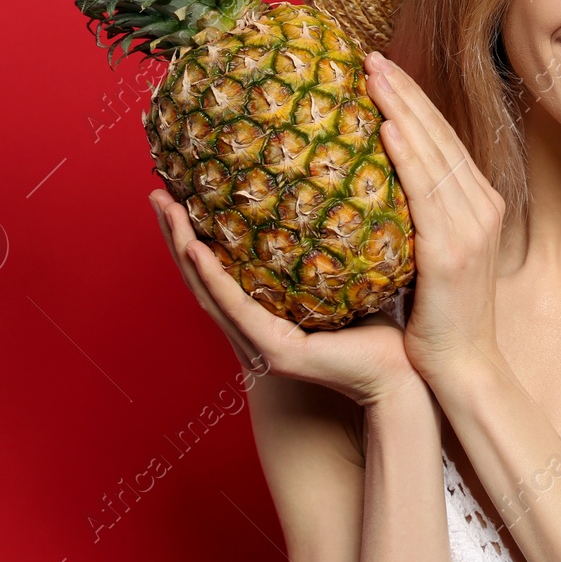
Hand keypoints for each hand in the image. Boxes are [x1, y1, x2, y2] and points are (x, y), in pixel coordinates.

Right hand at [150, 189, 422, 408]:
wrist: (403, 373)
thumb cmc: (380, 329)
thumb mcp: (344, 279)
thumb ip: (327, 247)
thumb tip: (332, 188)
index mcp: (266, 314)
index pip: (220, 269)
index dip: (195, 233)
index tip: (177, 191)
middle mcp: (255, 329)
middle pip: (202, 277)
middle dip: (175, 235)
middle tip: (156, 192)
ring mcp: (260, 343)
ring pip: (209, 290)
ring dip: (183, 249)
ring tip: (167, 210)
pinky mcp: (275, 352)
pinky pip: (237, 309)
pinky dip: (213, 279)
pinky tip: (196, 249)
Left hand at [362, 50, 506, 382]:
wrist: (463, 366)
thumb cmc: (440, 317)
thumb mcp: (433, 255)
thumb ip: (418, 218)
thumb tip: (378, 187)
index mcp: (480, 204)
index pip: (444, 140)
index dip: (414, 102)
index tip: (382, 70)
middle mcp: (481, 207)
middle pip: (439, 135)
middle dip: (404, 92)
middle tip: (368, 56)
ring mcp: (471, 227)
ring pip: (432, 153)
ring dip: (401, 109)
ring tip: (371, 75)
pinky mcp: (452, 250)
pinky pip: (425, 192)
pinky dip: (407, 156)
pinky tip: (386, 128)